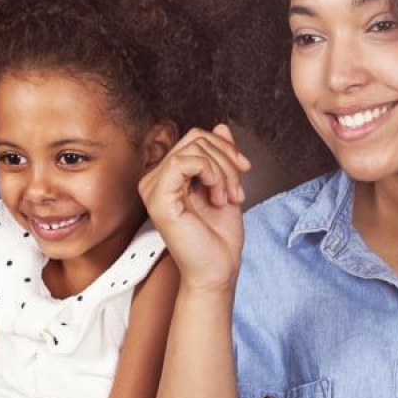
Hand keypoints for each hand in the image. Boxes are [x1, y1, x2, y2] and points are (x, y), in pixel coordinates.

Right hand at [138, 124, 250, 289]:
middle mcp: (155, 180)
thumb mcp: (225, 185)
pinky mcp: (158, 199)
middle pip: (195, 138)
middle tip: (238, 190)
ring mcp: (153, 189)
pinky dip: (211, 174)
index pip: (195, 138)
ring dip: (223, 171)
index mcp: (168, 177)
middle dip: (227, 158)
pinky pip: (183, 162)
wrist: (217, 271)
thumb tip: (220, 126)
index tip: (244, 169)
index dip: (225, 147)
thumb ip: (220, 156)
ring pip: (194, 148)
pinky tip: (217, 196)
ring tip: (228, 197)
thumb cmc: (218, 238)